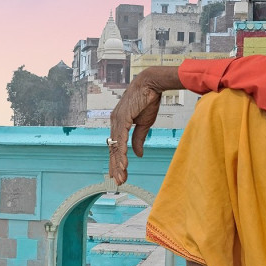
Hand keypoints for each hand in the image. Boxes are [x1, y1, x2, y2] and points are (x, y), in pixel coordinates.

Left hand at [108, 66, 182, 184]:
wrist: (151, 83)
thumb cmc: (147, 100)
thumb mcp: (144, 124)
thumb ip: (138, 139)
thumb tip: (137, 154)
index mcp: (119, 124)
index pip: (116, 147)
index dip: (118, 161)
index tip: (120, 175)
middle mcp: (115, 123)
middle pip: (113, 149)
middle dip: (115, 167)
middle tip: (117, 182)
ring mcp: (117, 120)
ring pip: (116, 147)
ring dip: (118, 164)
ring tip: (120, 177)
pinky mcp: (122, 118)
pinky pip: (121, 139)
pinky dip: (122, 153)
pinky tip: (123, 164)